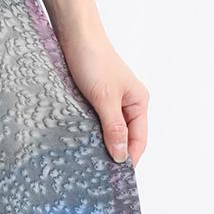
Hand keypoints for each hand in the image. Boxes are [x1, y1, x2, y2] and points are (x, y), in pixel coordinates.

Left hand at [57, 27, 148, 165]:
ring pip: (109, 132)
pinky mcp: (94, 100)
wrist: (74, 35)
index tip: (115, 178)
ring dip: (101, 145)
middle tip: (99, 174)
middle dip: (114, 155)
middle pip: (125, 138)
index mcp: (138, 103)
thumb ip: (114, 128)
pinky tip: (80, 144)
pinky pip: (95, 123)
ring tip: (89, 162)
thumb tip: (121, 157)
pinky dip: (90, 134)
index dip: (129, 159)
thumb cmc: (93, 61)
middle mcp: (128, 104)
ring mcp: (111, 103)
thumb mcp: (105, 98)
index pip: (139, 140)